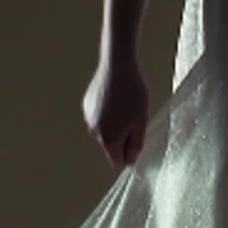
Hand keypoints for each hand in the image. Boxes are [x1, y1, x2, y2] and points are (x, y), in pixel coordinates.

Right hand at [81, 54, 149, 168]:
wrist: (117, 66)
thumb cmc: (133, 93)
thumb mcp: (141, 120)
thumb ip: (136, 144)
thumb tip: (130, 161)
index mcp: (108, 139)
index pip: (117, 162)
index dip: (128, 154)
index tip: (137, 137)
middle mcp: (94, 132)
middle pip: (110, 146)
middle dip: (122, 137)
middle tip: (133, 117)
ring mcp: (88, 118)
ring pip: (104, 131)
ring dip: (114, 125)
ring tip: (124, 105)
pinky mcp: (86, 106)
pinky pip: (98, 117)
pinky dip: (106, 113)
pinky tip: (114, 97)